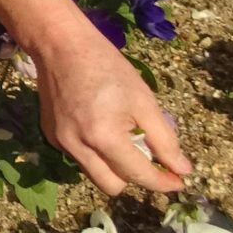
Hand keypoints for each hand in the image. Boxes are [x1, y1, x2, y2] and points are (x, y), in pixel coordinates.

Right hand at [23, 7, 192, 194]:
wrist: (60, 45)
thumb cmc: (108, 67)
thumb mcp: (144, 101)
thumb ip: (164, 140)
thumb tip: (181, 170)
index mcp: (104, 137)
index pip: (138, 175)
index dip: (163, 183)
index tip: (180, 181)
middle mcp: (77, 147)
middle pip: (113, 187)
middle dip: (134, 178)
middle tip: (149, 158)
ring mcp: (60, 143)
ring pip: (94, 174)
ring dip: (113, 166)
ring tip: (123, 138)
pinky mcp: (51, 136)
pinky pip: (79, 157)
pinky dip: (95, 151)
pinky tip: (98, 125)